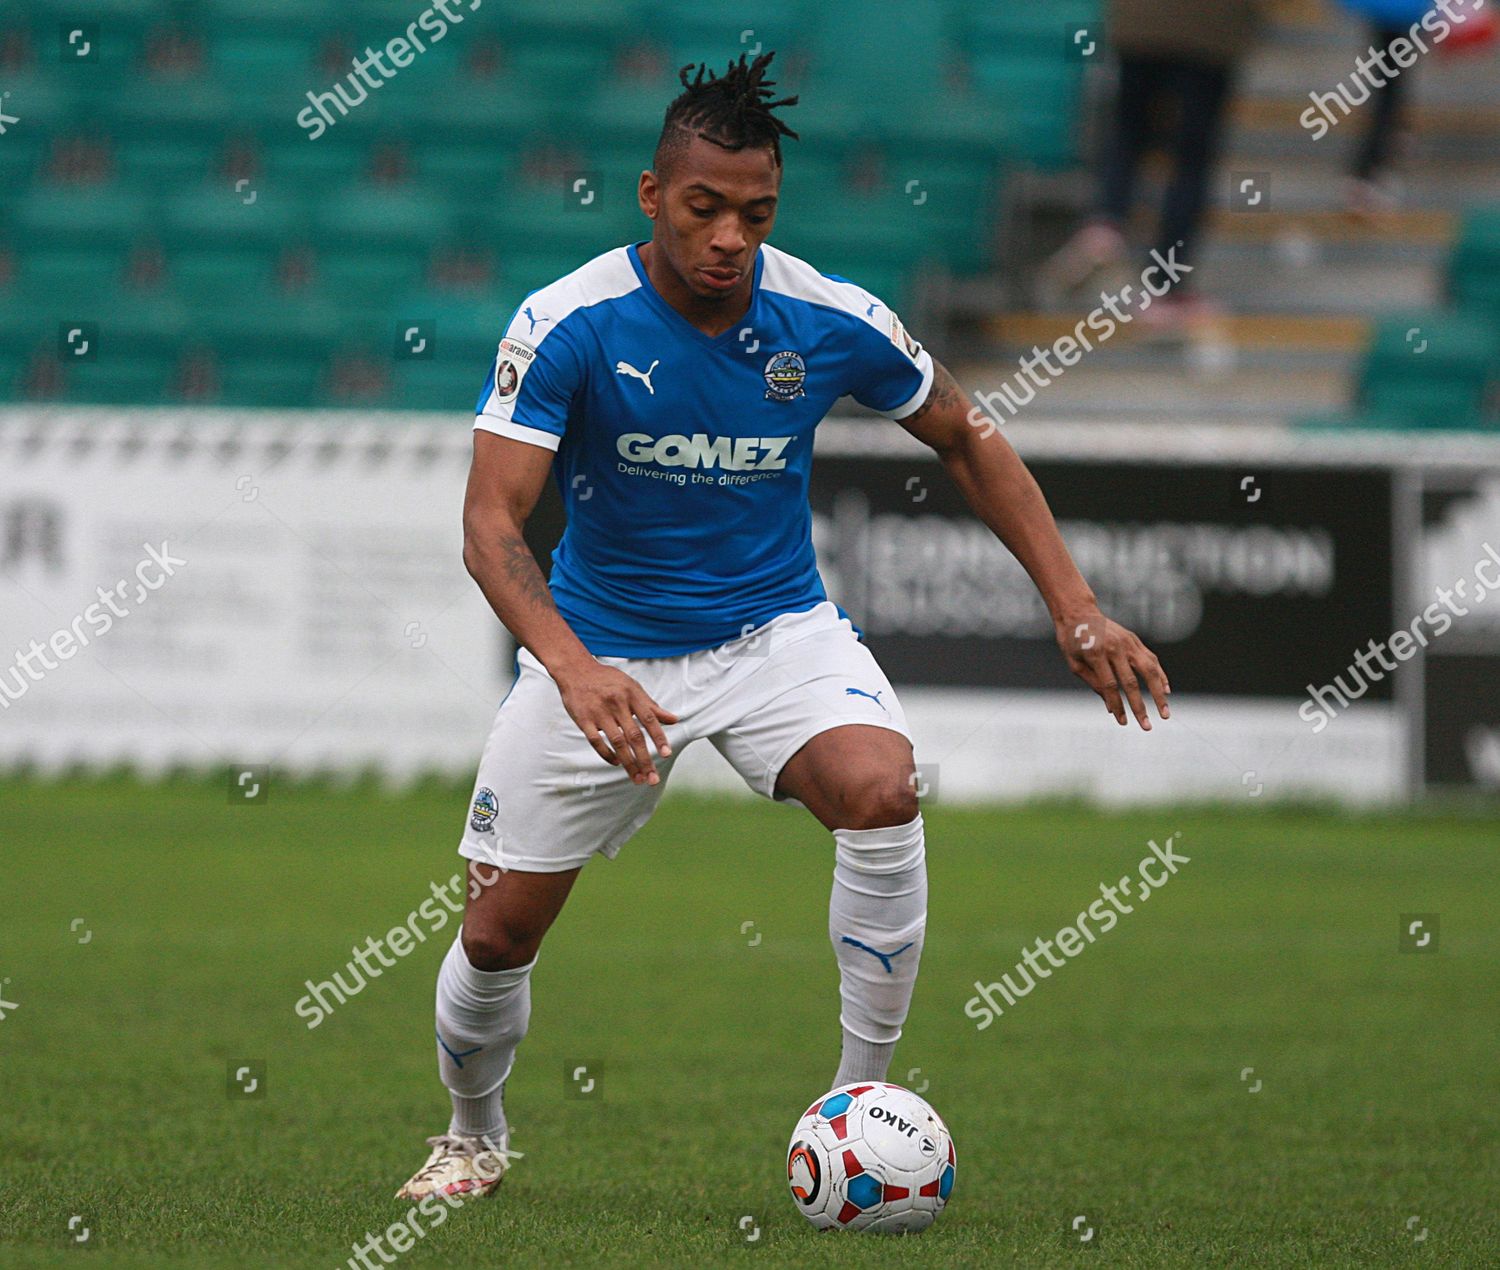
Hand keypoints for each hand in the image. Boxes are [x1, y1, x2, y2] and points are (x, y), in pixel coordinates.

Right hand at [554, 661, 679, 783]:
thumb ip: (652, 705)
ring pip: (617, 743)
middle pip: (634, 736)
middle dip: (645, 759)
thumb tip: (674, 720)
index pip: (649, 719)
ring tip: (637, 778)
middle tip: (652, 779)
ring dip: (629, 763)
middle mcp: (617, 703)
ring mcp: (599, 712)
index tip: (666, 754)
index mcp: (631, 694)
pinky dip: (607, 754)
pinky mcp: (583, 720)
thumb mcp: (632, 687)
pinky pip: (596, 742)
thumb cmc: (608, 680)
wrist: (576, 670)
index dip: (659, 738)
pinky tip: (617, 763)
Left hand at [1055, 610, 1169, 729]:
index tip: (1123, 722)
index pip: (1110, 687)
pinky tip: (1166, 691)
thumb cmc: (1073, 641)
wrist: (1078, 612)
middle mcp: (1115, 648)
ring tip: (1165, 713)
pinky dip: (1160, 675)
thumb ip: (1094, 684)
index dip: (1118, 706)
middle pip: (1131, 682)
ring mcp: (1128, 643)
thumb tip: (1111, 708)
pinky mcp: (1134, 640)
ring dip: (1159, 694)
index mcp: (1096, 655)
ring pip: (1149, 670)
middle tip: (1147, 726)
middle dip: (1140, 707)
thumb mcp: (1075, 664)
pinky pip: (1151, 659)